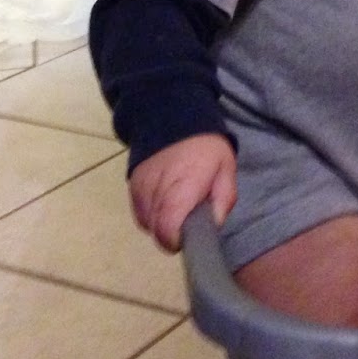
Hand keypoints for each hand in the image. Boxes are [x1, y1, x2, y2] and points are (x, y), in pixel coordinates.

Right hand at [128, 133, 236, 252]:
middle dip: (172, 232)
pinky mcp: (131, 186)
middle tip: (188, 217)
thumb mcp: (226, 168)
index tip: (189, 235)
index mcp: (181, 190)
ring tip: (177, 203)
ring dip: (162, 222)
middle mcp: (156, 193)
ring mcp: (140, 190)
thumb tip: (213, 226)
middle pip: (157, 232)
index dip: (177, 240)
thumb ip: (223, 199)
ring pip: (147, 224)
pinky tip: (164, 198)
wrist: (173, 118)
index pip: (167, 231)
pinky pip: (140, 212)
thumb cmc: (205, 147)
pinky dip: (152, 212)